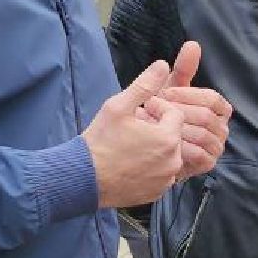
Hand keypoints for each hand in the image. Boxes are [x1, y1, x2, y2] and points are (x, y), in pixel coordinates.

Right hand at [85, 60, 185, 208]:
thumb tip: (163, 64)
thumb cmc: (100, 141)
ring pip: (169, 155)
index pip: (175, 113)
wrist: (82, 179)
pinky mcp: (157, 193)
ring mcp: (166, 180)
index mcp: (167, 138)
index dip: (158, 108)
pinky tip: (132, 163)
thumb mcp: (118, 106)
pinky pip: (162, 174)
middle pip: (174, 135)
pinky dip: (152, 167)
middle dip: (158, 128)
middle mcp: (173, 162)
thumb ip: (144, 85)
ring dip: (156, 148)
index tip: (139, 111)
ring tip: (131, 145)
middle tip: (134, 129)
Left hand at [148, 43, 230, 178]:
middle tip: (153, 110)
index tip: (165, 94)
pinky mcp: (208, 164)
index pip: (213, 98)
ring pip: (203, 135)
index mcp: (218, 109)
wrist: (148, 147)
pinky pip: (200, 155)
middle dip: (178, 112)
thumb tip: (193, 44)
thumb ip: (184, 68)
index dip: (188, 95)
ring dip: (176, 130)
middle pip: (207, 116)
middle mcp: (221, 127)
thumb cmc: (162, 115)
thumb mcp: (172, 89)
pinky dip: (182, 148)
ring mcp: (217, 147)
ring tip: (153, 127)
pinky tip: (164, 143)